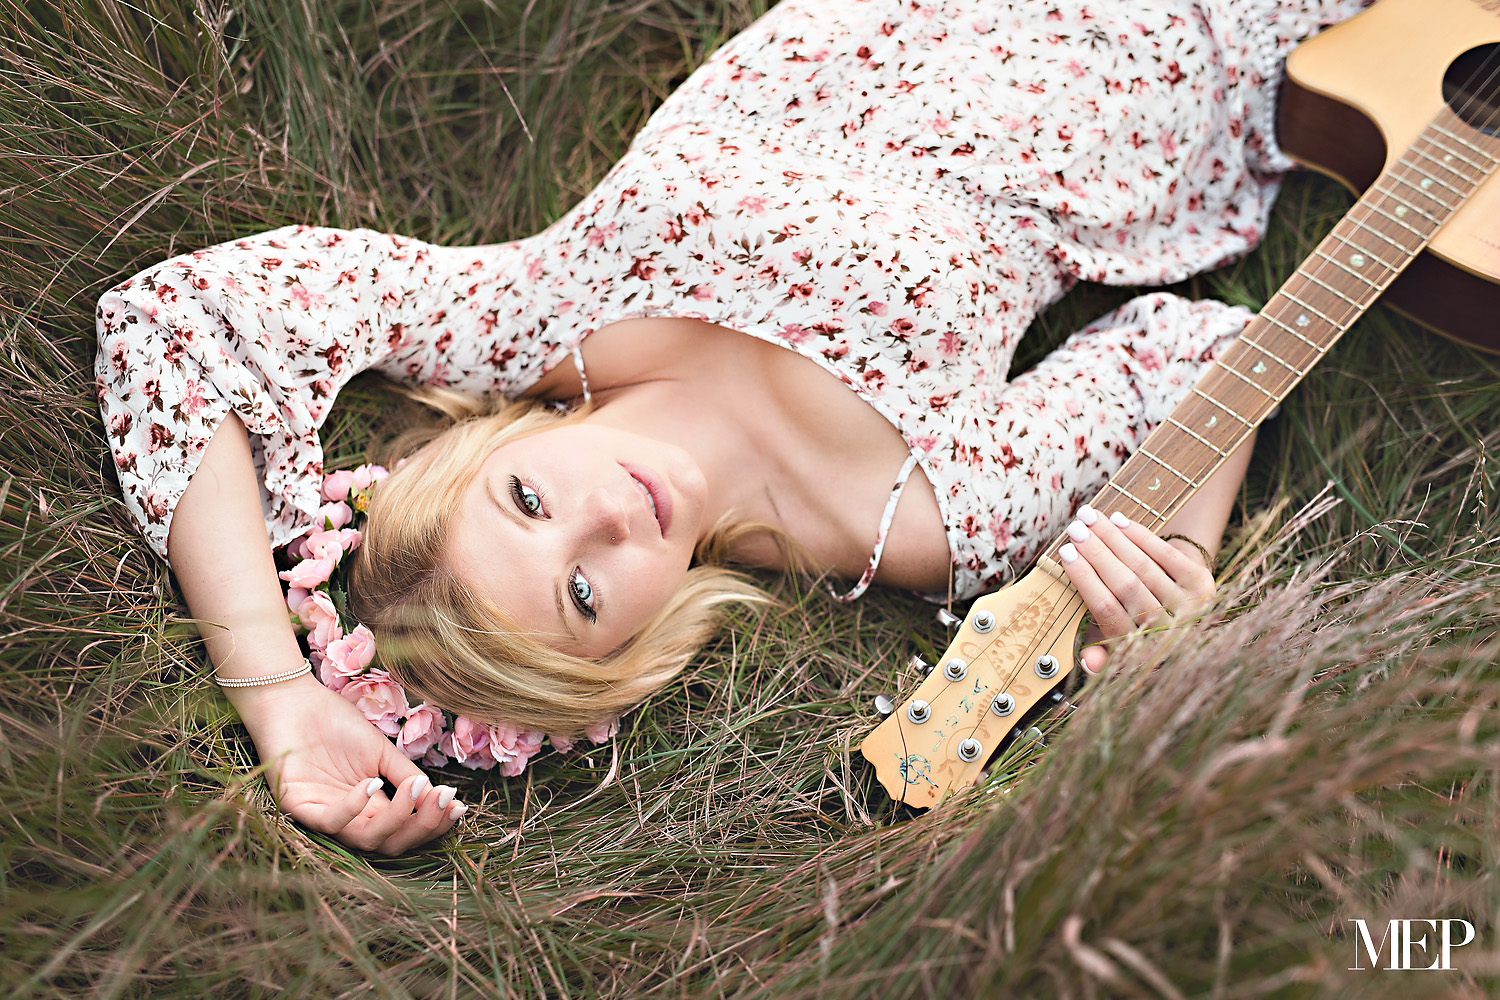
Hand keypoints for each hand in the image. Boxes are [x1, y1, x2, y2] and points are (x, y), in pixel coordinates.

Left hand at [233, 676, 464, 854]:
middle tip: (443, 799)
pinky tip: (373, 784)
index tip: (458, 806)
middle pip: (390, 842)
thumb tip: (439, 796)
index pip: (404, 829)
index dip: (433, 823)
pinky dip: (354, 807)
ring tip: (415, 789)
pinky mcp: (296, 807)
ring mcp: (323, 814)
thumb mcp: (380, 751)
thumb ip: (405, 775)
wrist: (294, 700)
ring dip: (396, 818)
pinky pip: (329, 821)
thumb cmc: (335, 723)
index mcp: (370, 807)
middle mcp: (349, 817)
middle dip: (422, 825)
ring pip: (364, 838)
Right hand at [1057, 504, 1214, 674]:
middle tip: (1075, 529)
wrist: (1186, 616)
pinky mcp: (1203, 584)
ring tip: (1090, 517)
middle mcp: (1168, 631)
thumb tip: (1089, 663)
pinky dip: (1141, 536)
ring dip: (1113, 537)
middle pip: (1125, 586)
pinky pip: (1166, 555)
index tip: (1066, 554)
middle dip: (1096, 553)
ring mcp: (1190, 607)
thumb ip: (1102, 655)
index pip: (1107, 610)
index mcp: (1142, 651)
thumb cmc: (1138, 628)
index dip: (1085, 579)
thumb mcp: (1118, 650)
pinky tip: (1119, 520)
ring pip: (1143, 567)